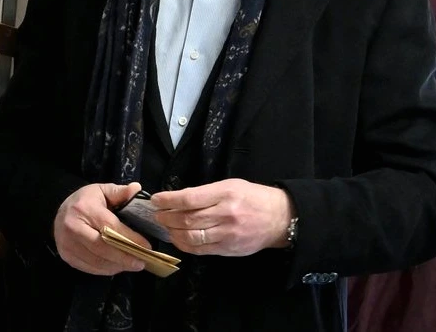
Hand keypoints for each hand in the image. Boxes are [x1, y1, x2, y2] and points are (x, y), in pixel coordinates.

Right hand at [53, 182, 151, 275]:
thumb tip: (137, 189)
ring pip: (96, 261)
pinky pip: (89, 268)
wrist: (59, 211)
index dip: (129, 238)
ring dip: (117, 265)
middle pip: (102, 248)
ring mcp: (67, 244)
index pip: (109, 227)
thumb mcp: (102, 191)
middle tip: (141, 262)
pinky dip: (106, 270)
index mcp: (84, 209)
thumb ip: (120, 192)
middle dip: (124, 257)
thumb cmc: (85, 201)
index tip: (146, 246)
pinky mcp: (66, 256)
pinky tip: (117, 266)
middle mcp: (73, 227)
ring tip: (132, 265)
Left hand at [149, 179, 292, 256]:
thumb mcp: (230, 185)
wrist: (279, 219)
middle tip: (157, 214)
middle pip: (187, 220)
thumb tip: (177, 199)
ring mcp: (227, 235)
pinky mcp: (228, 250)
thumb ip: (205, 193)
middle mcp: (226, 215)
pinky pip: (200, 250)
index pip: (189, 199)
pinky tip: (177, 238)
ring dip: (172, 232)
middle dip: (166, 217)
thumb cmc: (252, 197)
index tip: (156, 200)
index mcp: (225, 194)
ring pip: (191, 237)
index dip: (168, 200)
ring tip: (165, 226)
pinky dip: (184, 245)